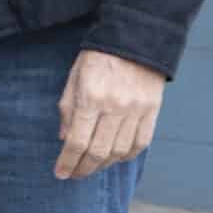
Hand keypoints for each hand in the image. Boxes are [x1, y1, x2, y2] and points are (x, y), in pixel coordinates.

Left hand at [55, 49, 164, 180]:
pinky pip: (140, 144)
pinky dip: (126, 156)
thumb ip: (68, 108)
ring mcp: (136, 110)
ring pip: (118, 152)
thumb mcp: (74, 77)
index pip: (77, 141)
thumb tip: (64, 139)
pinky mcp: (152, 111)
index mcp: (91, 96)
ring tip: (92, 167)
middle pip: (98, 152)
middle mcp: (115, 106)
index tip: (60, 173)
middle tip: (74, 174)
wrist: (134, 38)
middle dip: (83, 169)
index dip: (67, 161)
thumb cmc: (98, 57)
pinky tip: (114, 157)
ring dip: (103, 166)